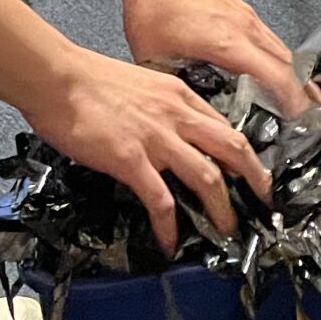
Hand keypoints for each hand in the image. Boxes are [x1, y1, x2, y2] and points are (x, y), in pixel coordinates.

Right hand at [25, 45, 271, 255]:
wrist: (56, 77)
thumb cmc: (89, 80)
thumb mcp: (142, 84)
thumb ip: (163, 106)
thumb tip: (172, 130)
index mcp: (180, 95)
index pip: (226, 125)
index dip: (246, 153)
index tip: (254, 173)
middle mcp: (177, 115)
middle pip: (233, 149)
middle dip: (255, 179)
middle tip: (264, 203)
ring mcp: (156, 138)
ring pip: (207, 178)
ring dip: (222, 210)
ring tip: (227, 232)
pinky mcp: (130, 159)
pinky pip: (161, 200)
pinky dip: (170, 226)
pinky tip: (170, 243)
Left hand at [120, 0, 304, 113]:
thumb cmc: (154, 5)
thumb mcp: (156, 58)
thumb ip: (177, 88)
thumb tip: (184, 108)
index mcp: (226, 42)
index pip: (274, 74)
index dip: (291, 99)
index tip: (298, 117)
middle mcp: (243, 27)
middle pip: (287, 63)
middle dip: (301, 92)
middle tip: (305, 116)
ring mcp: (246, 17)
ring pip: (282, 49)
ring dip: (292, 75)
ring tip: (296, 99)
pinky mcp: (242, 10)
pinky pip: (270, 38)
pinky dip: (278, 59)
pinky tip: (272, 71)